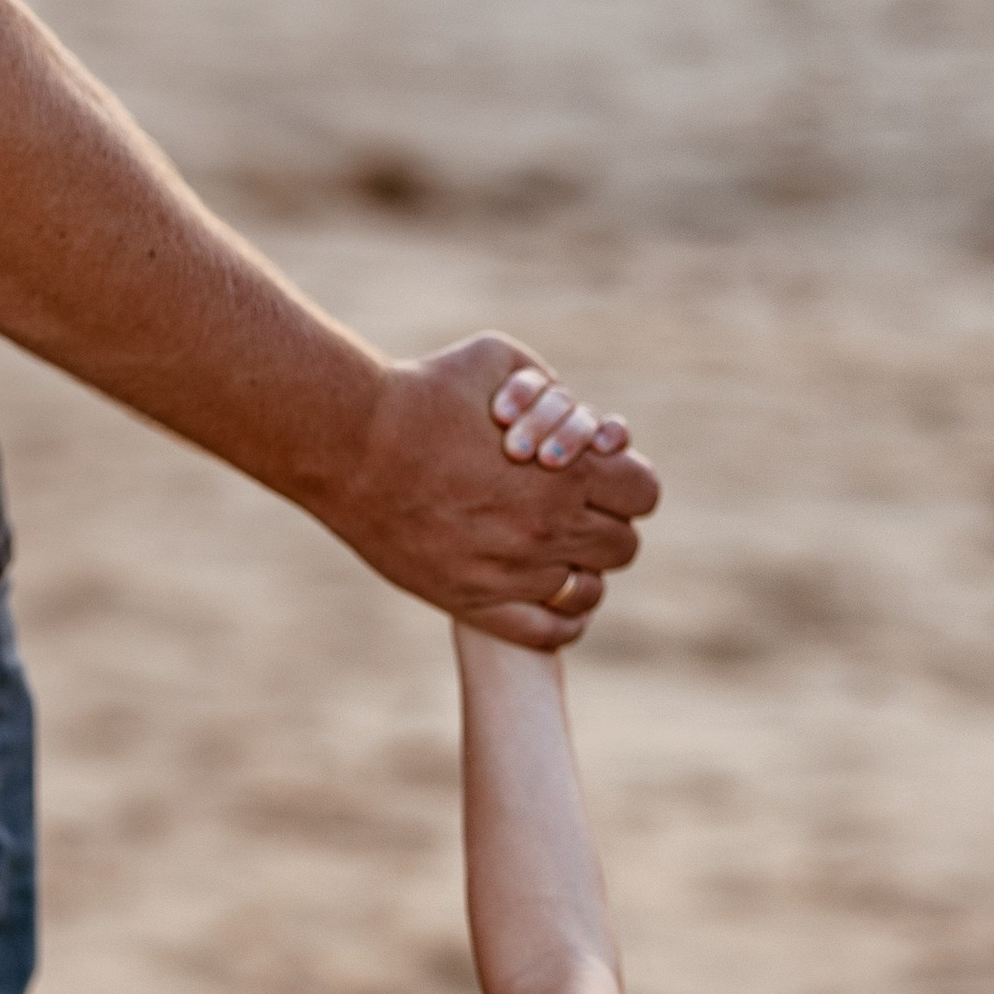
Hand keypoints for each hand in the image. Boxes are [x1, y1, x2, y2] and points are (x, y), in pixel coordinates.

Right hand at [326, 334, 658, 649]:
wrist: (350, 444)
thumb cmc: (422, 392)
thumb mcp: (498, 360)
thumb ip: (549, 386)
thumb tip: (575, 416)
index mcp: (567, 471)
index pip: (643, 493)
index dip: (626, 480)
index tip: (601, 474)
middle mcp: (549, 529)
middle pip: (623, 546)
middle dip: (605, 522)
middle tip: (572, 509)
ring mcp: (514, 572)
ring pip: (589, 591)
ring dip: (581, 569)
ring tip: (553, 548)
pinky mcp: (475, 602)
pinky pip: (549, 633)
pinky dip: (561, 618)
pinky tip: (544, 593)